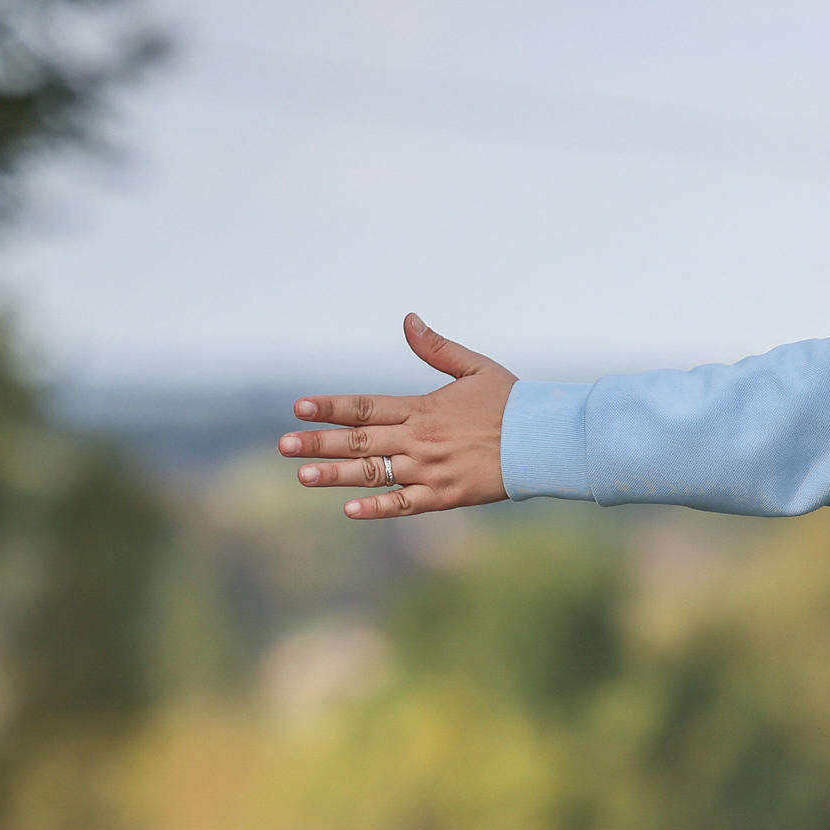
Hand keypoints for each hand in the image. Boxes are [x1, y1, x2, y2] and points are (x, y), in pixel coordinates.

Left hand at [280, 314, 514, 519]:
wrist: (546, 441)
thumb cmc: (514, 403)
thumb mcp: (476, 368)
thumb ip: (437, 348)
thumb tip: (409, 319)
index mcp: (423, 408)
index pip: (365, 406)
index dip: (330, 407)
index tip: (299, 409)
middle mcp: (420, 439)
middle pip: (359, 441)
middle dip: (318, 443)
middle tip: (284, 446)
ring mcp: (431, 469)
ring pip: (373, 473)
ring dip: (335, 475)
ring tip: (302, 476)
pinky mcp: (446, 495)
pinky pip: (404, 504)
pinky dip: (376, 507)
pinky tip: (349, 509)